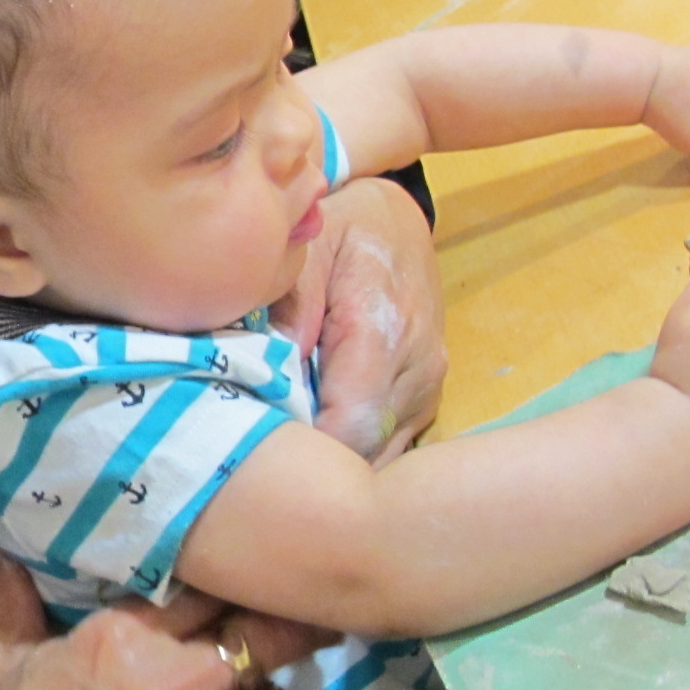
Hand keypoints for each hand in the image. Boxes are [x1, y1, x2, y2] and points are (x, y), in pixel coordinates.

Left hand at [281, 177, 446, 464]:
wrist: (393, 224)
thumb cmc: (340, 234)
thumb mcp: (306, 252)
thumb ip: (292, 307)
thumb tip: (276, 370)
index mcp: (382, 330)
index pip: (351, 424)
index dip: (308, 452)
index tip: (262, 452)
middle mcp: (417, 368)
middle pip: (365, 451)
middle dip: (316, 466)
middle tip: (264, 461)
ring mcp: (427, 388)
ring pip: (381, 457)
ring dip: (335, 462)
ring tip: (288, 454)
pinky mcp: (425, 400)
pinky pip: (391, 447)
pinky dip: (354, 454)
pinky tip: (318, 445)